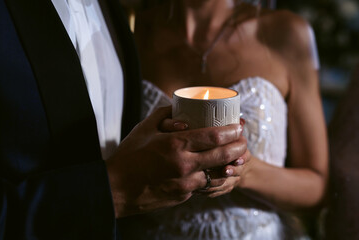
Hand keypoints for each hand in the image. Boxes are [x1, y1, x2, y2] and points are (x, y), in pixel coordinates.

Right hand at [106, 106, 246, 217]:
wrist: (117, 188)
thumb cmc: (129, 155)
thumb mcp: (144, 128)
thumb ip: (164, 115)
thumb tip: (182, 115)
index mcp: (175, 144)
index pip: (214, 136)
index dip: (231, 131)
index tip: (239, 126)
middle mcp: (184, 164)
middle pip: (222, 156)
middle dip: (239, 147)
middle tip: (243, 141)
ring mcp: (185, 183)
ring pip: (217, 174)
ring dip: (228, 164)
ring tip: (233, 157)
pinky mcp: (183, 196)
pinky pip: (202, 184)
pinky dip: (208, 176)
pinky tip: (208, 169)